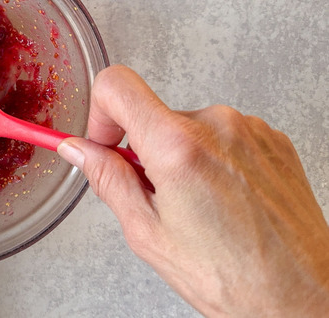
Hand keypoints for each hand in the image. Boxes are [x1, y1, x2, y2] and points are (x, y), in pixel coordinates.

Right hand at [57, 65, 328, 315]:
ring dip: (183, 158)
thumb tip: (80, 150)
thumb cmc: (232, 276)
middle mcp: (218, 125)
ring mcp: (250, 129)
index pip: (116, 85)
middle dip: (145, 151)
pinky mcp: (272, 139)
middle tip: (160, 200)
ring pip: (189, 128)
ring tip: (202, 209)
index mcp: (178, 146)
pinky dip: (215, 161)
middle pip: (154, 115)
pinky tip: (226, 201)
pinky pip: (224, 136)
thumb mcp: (147, 232)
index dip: (99, 112)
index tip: (105, 142)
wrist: (300, 296)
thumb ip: (107, 180)